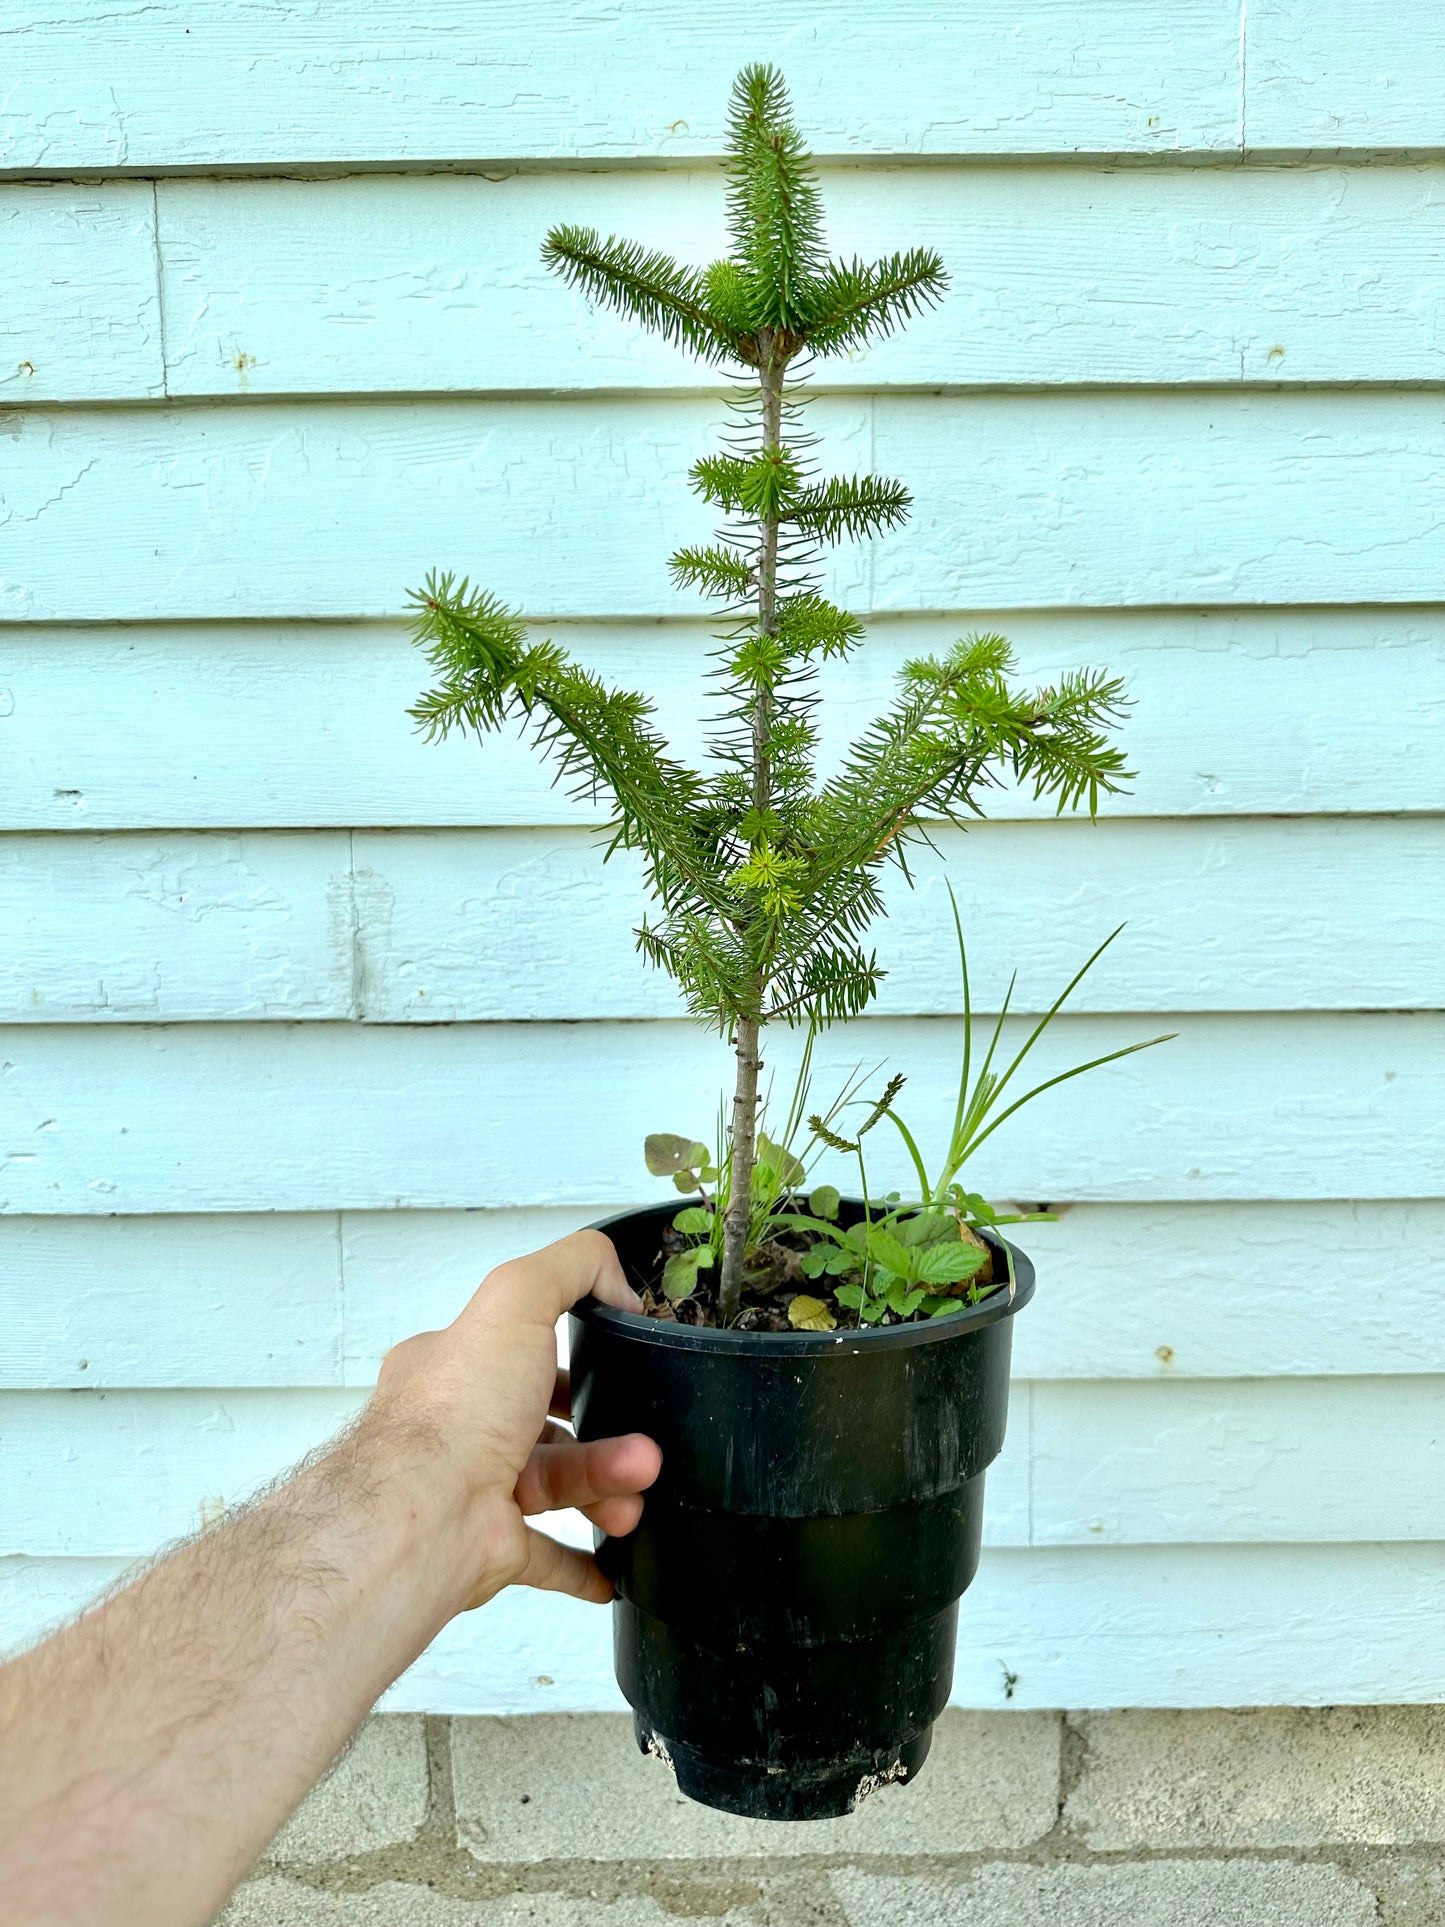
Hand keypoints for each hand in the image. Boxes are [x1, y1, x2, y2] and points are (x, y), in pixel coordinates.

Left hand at [369, 1230, 660, 1610]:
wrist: (423, 1515)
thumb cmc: (457, 1409)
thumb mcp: (516, 1297)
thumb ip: (572, 1266)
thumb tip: (619, 1288)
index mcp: (453, 1370)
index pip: (516, 1352)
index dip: (568, 1358)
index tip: (617, 1364)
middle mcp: (458, 1430)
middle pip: (547, 1425)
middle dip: (605, 1435)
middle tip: (648, 1448)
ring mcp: (473, 1491)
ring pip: (557, 1485)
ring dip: (608, 1485)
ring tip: (639, 1490)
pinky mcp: (487, 1548)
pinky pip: (545, 1557)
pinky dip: (584, 1563)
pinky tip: (618, 1563)